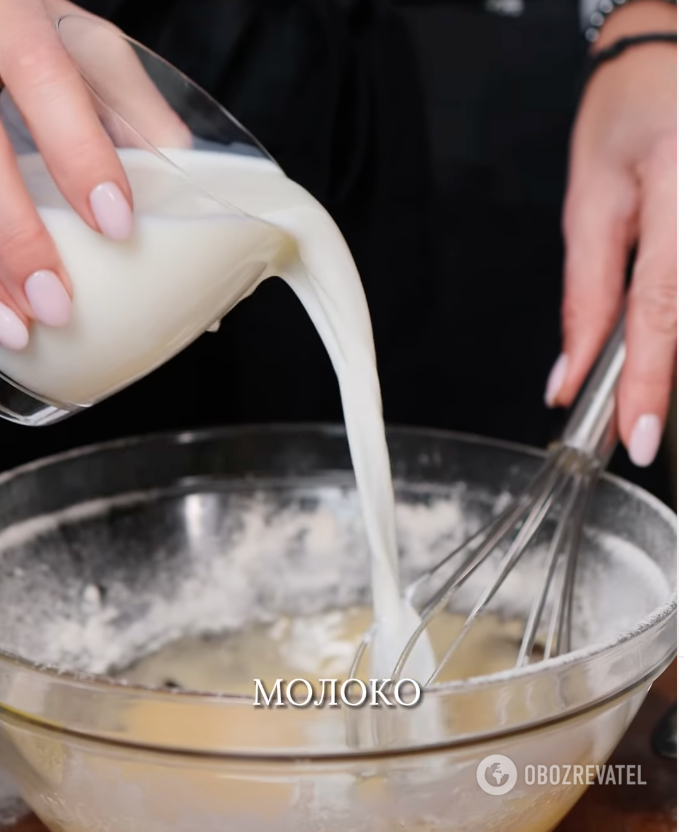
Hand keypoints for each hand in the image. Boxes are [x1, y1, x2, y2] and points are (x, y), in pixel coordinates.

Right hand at [0, 0, 188, 350]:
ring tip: (14, 330)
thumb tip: (189, 177)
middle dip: (16, 234)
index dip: (79, 152)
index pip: (44, 75)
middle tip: (56, 305)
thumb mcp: (83, 48)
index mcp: (16, 15)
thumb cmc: (25, 29)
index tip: (115, 223)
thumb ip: (132, 107)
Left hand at [546, 0, 675, 467]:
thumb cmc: (629, 113)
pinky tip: (669, 341)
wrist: (674, 56)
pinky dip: (683, 329)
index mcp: (677, 192)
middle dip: (669, 380)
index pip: (661, 307)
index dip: (651, 381)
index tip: (640, 436)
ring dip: (678, 353)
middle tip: (641, 420)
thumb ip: (585, 294)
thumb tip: (570, 373)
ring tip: (648, 382)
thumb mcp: (590, 201)